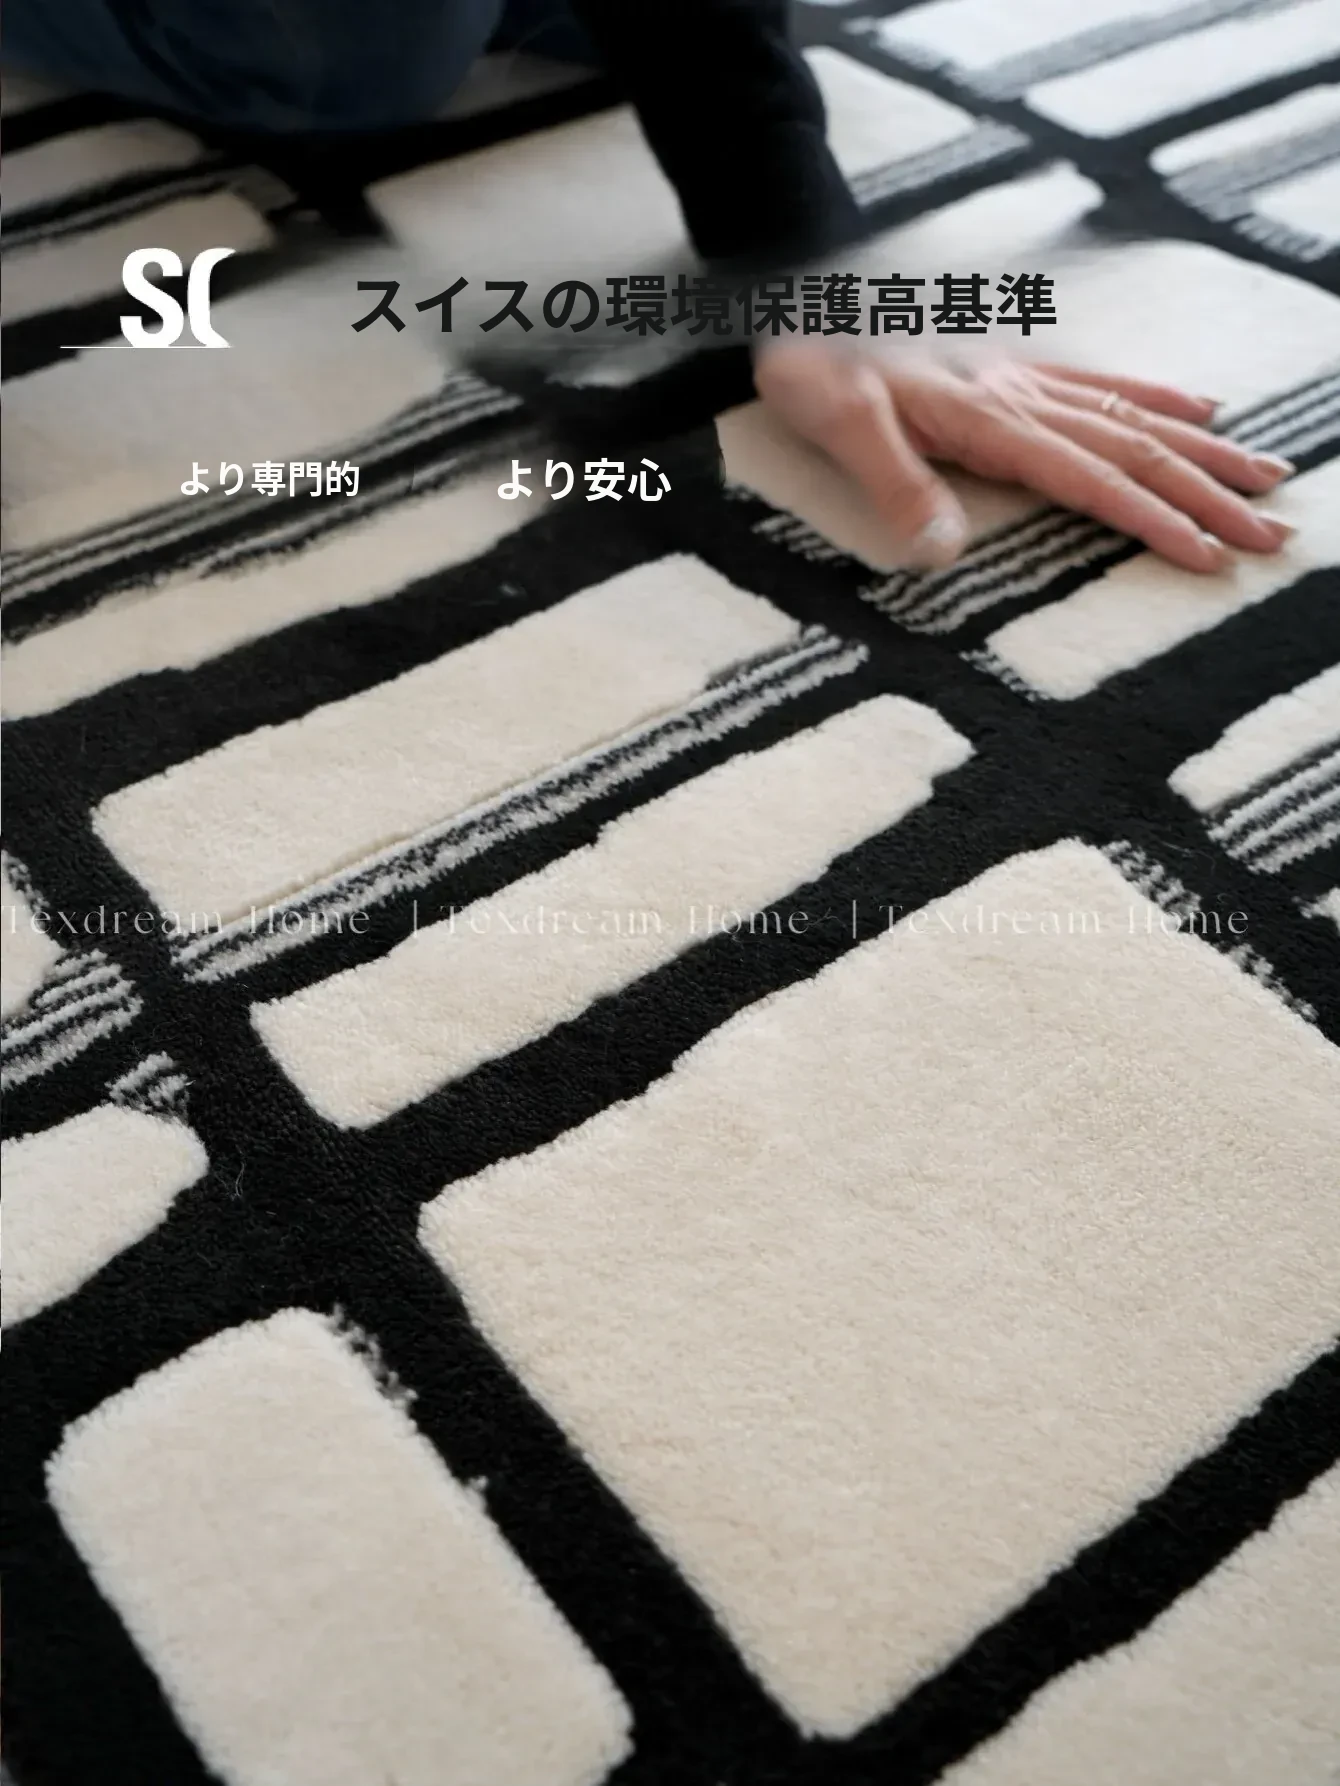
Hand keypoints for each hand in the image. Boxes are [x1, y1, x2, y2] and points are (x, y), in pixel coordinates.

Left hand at [753, 341, 1296, 572]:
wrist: (796, 285)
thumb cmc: (810, 360)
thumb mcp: (838, 424)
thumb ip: (896, 484)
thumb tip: (945, 552)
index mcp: (988, 418)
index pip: (1092, 477)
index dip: (1153, 519)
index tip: (1208, 554)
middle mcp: (1018, 396)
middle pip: (1135, 449)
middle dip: (1207, 493)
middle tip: (1271, 530)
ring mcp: (1020, 377)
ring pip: (1133, 416)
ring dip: (1202, 451)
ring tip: (1264, 476)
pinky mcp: (1010, 365)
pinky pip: (1100, 383)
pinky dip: (1156, 398)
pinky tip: (1198, 406)